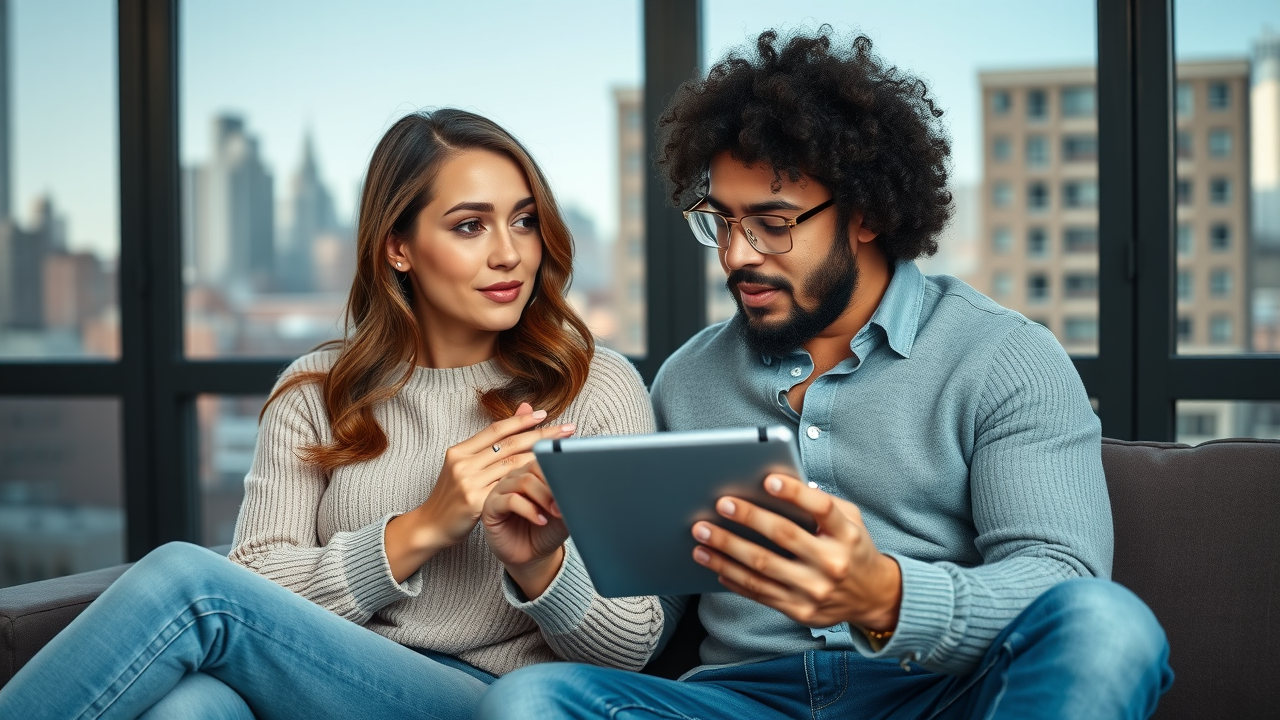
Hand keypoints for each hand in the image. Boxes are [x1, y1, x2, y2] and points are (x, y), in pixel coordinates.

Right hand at [384, 403, 575, 581]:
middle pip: (509, 445)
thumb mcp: (464, 465)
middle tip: (567, 430)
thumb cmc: (452, 495)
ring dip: (541, 459)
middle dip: (542, 436)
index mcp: (459, 451)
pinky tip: (547, 482)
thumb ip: (488, 444)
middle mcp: (463, 464)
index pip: (496, 429)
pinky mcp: (475, 503)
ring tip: (563, 454)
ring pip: (512, 466)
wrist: (430, 526)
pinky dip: (530, 485)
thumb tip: (519, 412)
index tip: (546, 414)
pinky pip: (509, 490)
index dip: (522, 421)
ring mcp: (468, 483)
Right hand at [482, 459, 567, 598]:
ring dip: (543, 497)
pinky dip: (529, 510)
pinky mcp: (491, 506)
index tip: (575, 486)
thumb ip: (569, 498)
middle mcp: (516, 477)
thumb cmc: (546, 531)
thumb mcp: (563, 514)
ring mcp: (502, 490)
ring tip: (555, 512)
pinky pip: (510, 500)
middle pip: (535, 467)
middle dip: (553, 485)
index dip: (561, 471)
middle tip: (564, 504)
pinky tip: (540, 520)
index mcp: (533, 473)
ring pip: (523, 481)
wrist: (532, 556)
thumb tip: (580, 485)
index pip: (546, 459)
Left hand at [690, 474, 901, 632]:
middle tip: (719, 505)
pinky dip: (733, 578)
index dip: (795, 494)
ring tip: (701, 538)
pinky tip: (714, 565)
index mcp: (847, 535)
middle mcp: (832, 563)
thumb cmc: (853, 548)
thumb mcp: (852, 521)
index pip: (822, 509)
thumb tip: (782, 487)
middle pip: (784, 536)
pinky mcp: (800, 611)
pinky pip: (759, 593)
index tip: (768, 481)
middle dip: (748, 518)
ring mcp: (815, 591)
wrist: (872, 597)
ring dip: (726, 552)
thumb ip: (824, 504)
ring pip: (762, 568)